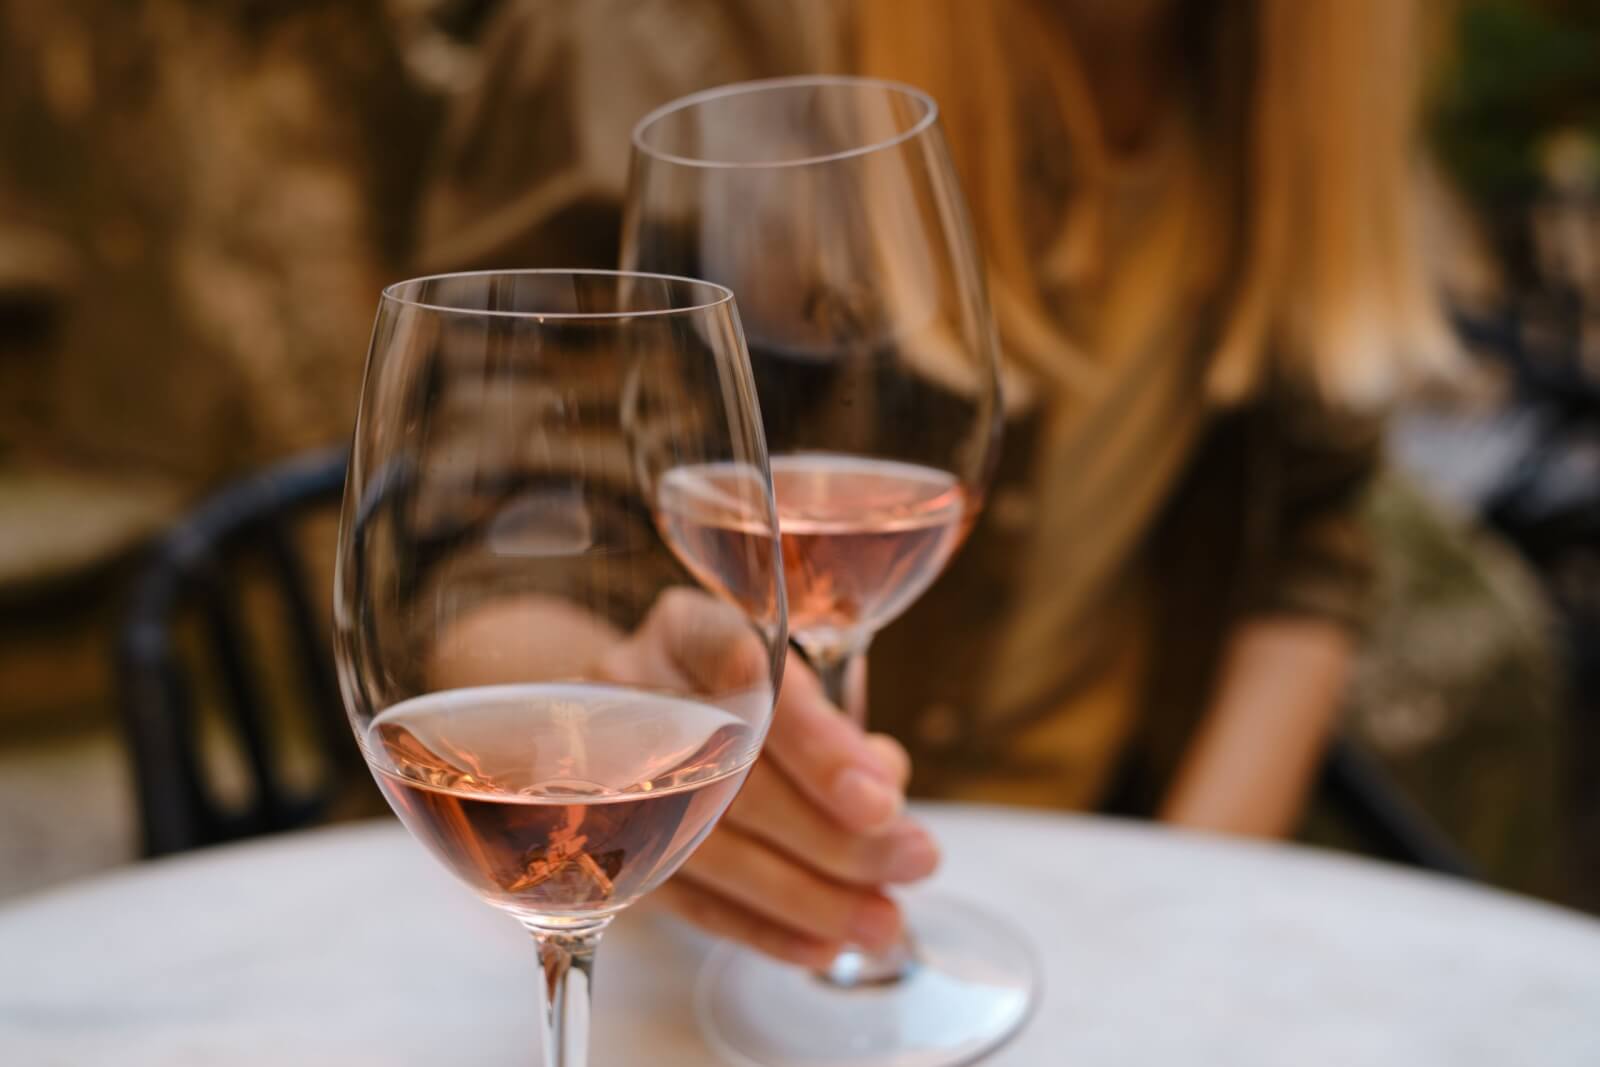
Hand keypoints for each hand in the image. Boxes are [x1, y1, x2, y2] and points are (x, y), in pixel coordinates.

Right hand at [601, 593, 939, 967]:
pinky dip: (759, 927)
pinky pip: (685, 898)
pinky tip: (820, 946)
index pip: (748, 677)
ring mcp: (605, 772)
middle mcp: (633, 693)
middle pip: (731, 773)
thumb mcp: (785, 682)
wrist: (632, 721)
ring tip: (880, 922)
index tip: (881, 800)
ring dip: (805, 895)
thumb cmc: (735, 698)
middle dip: (832, 831)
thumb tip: (883, 787)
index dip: (815, 742)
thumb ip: (834, 729)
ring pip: (707, 845)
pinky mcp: (603, 847)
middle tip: (915, 861)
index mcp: (686, 630)